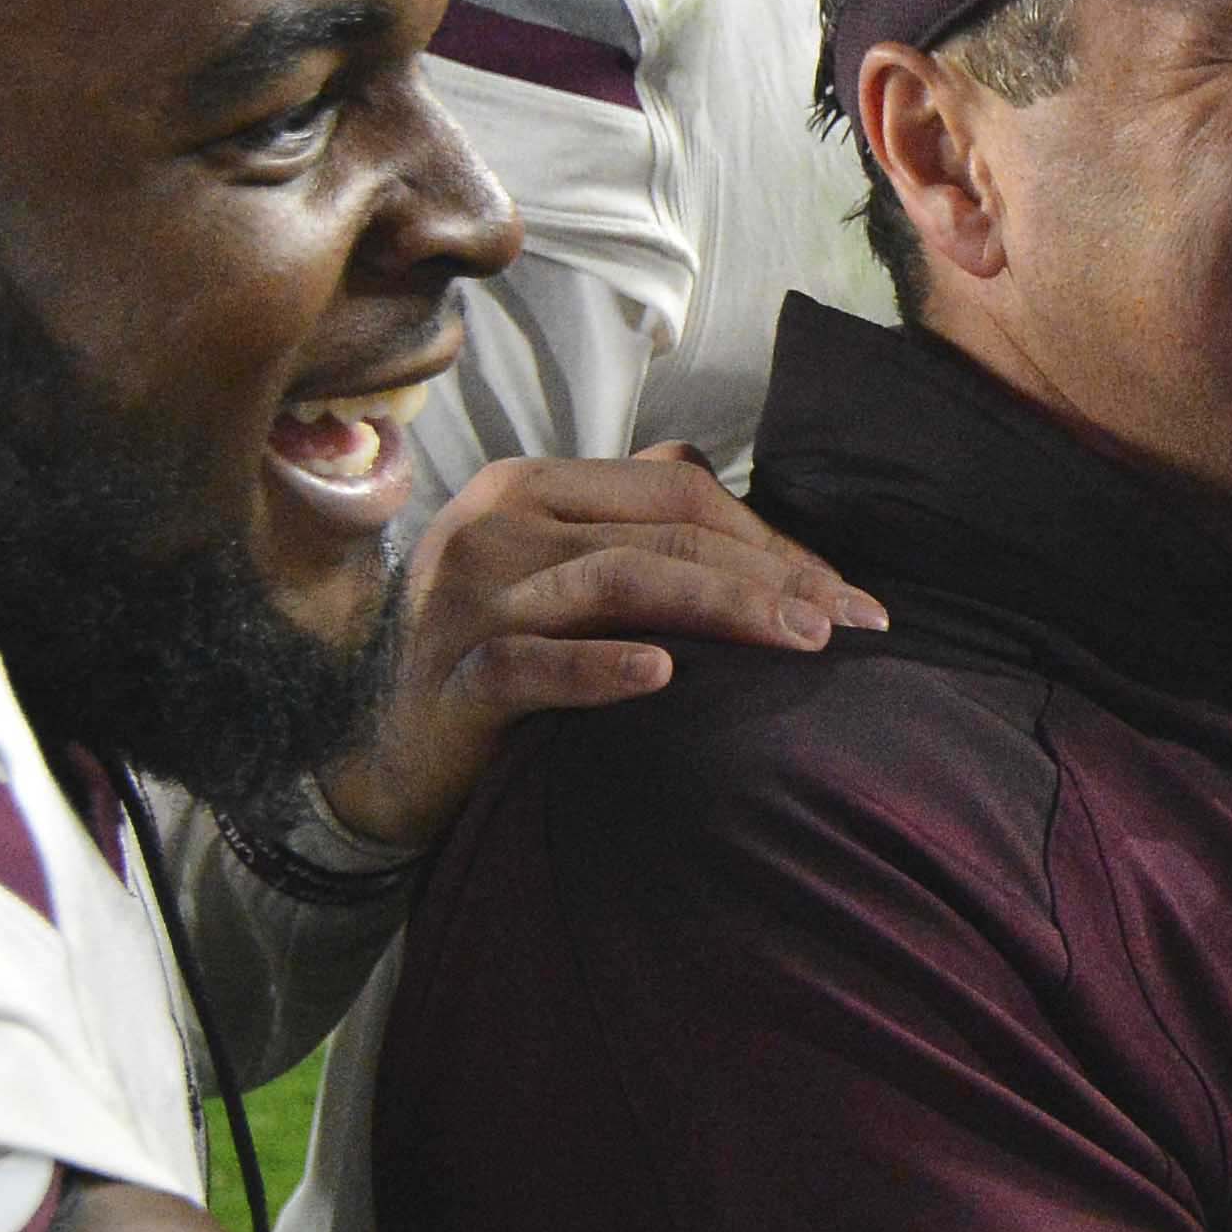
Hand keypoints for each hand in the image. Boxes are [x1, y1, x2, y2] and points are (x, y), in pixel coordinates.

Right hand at [316, 447, 889, 853]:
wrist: (381, 750)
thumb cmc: (491, 655)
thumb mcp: (553, 573)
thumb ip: (624, 524)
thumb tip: (718, 481)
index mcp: (531, 488)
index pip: (678, 492)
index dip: (773, 541)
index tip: (850, 600)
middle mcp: (496, 523)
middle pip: (661, 533)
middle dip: (770, 577)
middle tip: (848, 626)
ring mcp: (468, 597)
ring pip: (616, 581)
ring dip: (721, 607)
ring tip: (797, 643)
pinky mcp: (452, 676)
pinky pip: (533, 664)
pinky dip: (602, 668)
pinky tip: (664, 676)